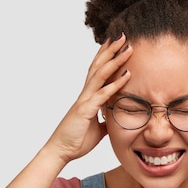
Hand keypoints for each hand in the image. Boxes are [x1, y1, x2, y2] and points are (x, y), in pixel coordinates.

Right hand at [45, 33, 132, 162]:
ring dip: (115, 60)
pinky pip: (103, 94)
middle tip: (122, 35)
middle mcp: (85, 94)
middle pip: (99, 66)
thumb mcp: (97, 129)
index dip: (105, 56)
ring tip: (127, 47)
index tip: (115, 43)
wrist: (60, 151)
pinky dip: (115, 84)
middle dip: (111, 50)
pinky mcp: (85, 110)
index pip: (97, 71)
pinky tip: (126, 75)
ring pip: (101, 74)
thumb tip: (115, 118)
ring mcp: (85, 100)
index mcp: (88, 97)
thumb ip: (105, 120)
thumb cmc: (76, 140)